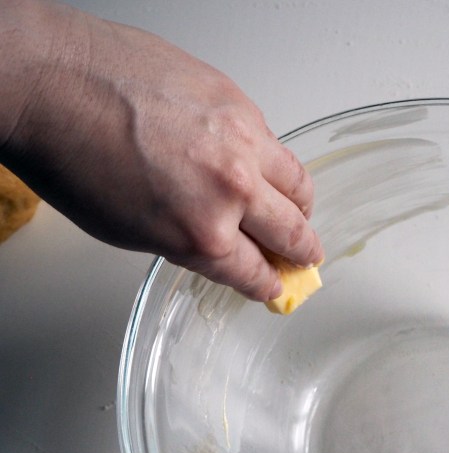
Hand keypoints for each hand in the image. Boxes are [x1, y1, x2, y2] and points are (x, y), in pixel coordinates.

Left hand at [0, 1, 321, 300]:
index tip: (276, 285)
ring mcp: (242, 142)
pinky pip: (274, 141)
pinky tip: (258, 165)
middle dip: (302, 252)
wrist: (53, 81)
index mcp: (202, 235)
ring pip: (299, 185)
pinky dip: (272, 162)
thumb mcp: (128, 231)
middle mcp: (232, 191)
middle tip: (306, 256)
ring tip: (297, 209)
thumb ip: (188, 245)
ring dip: (301, 206)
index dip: (270, 284)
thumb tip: (222, 247)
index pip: (257, 273)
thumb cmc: (71, 154)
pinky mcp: (240, 102)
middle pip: (292, 234)